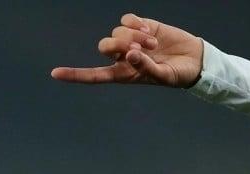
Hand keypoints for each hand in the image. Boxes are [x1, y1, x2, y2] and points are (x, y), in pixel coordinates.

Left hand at [51, 13, 203, 87]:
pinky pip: (127, 20)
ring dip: (134, 36)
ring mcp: (131, 40)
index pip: (94, 75)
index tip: (55, 73)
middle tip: (140, 48)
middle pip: (104, 46)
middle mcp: (122, 57)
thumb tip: (131, 54)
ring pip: (117, 32)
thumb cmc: (176, 74)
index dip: (75, 74)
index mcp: (122, 74)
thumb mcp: (162, 76)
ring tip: (154, 44)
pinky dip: (135, 23)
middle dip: (118, 44)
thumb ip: (145, 68)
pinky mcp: (142, 26)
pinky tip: (148, 30)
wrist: (195, 60)